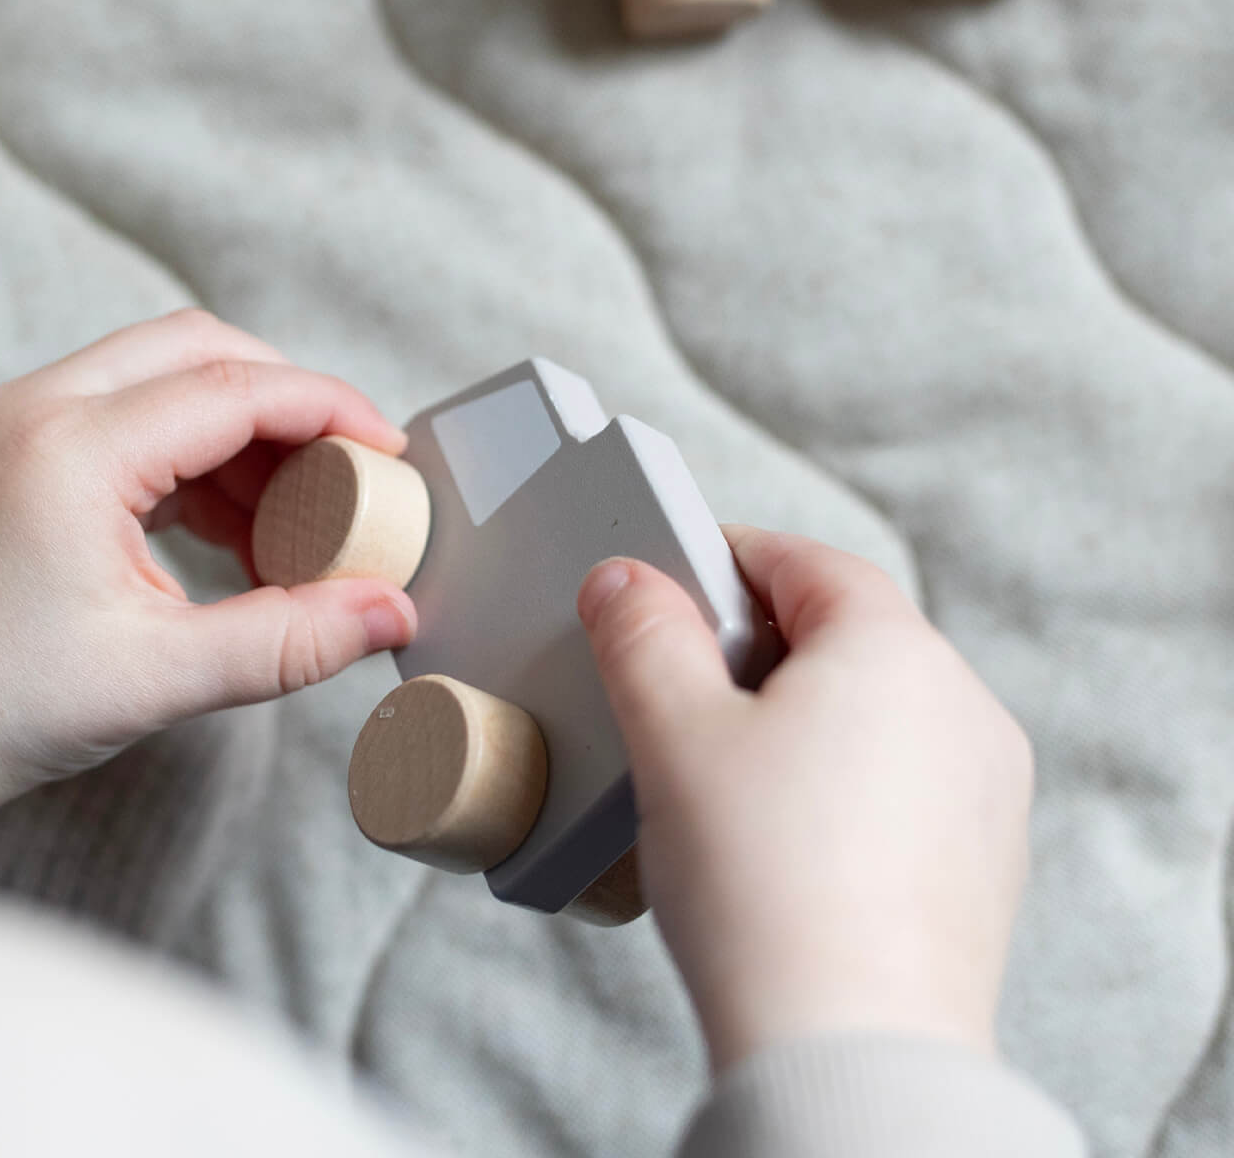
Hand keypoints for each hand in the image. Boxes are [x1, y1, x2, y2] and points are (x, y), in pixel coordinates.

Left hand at [0, 311, 416, 860]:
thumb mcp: (155, 679)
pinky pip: (131, 411)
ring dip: (243, 427)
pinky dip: (197, 452)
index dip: (326, 409)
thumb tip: (389, 610)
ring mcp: (16, 419)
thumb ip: (286, 641)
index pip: (229, 389)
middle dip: (287, 399)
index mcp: (63, 451)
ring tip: (298, 513)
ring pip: (164, 372)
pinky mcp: (16, 443)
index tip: (388, 449)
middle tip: (350, 465)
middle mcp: (32, 409)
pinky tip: (236, 524)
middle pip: (198, 348)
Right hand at [577, 530, 1031, 1071]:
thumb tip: (626, 582)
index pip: (806, 562)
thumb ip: (642, 635)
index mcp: (895, 649)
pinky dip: (839, 780)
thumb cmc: (765, 887)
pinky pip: (901, 780)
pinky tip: (778, 834)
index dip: (726, 559)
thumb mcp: (672, 733)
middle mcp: (962, 704)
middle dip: (755, 643)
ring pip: (874, 708)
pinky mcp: (984, 860)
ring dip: (798, 713)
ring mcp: (985, 787)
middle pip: (844, 632)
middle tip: (676, 682)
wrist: (848, 1053)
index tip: (668, 581)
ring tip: (720, 770)